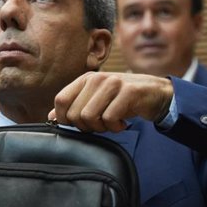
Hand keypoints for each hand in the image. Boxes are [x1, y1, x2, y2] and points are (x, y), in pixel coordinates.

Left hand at [49, 72, 172, 131]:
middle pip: (75, 113)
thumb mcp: (96, 99)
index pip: (61, 100)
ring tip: (112, 123)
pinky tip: (123, 123)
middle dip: (86, 127)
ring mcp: (113, 84)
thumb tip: (51, 118)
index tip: (77, 125)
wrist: (155, 93)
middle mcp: (97, 79)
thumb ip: (74, 106)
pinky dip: (116, 127)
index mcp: (85, 79)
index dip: (64, 118)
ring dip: (101, 128)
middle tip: (100, 125)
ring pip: (90, 117)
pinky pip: (109, 119)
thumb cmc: (122, 98)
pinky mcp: (128, 93)